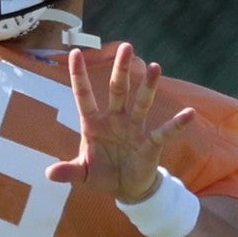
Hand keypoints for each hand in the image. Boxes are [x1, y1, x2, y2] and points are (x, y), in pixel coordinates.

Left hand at [45, 43, 195, 203]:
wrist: (127, 189)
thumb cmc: (102, 175)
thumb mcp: (83, 175)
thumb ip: (68, 172)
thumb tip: (49, 173)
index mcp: (94, 124)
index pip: (84, 96)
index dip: (79, 76)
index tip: (74, 53)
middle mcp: (114, 120)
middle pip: (117, 90)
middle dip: (121, 70)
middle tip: (126, 47)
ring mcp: (133, 129)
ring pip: (141, 103)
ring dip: (149, 87)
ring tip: (156, 67)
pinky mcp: (150, 144)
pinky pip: (164, 131)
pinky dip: (177, 124)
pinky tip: (189, 113)